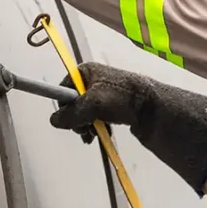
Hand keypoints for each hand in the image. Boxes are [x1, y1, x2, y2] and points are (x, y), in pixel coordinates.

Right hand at [50, 64, 206, 191]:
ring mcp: (103, 93)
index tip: (69, 122)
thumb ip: (72, 113)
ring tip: (93, 135)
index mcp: (85, 72)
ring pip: (85, 112)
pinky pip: (96, 117)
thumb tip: (54, 121)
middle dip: (76, 120)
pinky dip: (96, 126)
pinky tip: (101, 134)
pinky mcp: (112, 105)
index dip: (64, 107)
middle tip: (84, 132)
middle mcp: (92, 79)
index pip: (63, 89)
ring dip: (86, 126)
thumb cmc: (122, 99)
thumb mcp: (93, 104)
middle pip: (73, 103)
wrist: (152, 106)